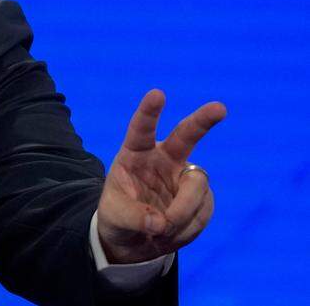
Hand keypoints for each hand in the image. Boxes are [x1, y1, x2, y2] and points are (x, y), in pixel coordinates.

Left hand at [97, 89, 226, 263]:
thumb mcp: (114, 217)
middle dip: (203, 121)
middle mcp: (164, 159)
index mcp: (136, 154)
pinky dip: (187, 228)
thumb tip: (160, 222)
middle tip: (220, 108)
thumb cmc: (118, 217)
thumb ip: (133, 217)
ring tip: (160, 230)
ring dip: (181, 213)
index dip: (149, 112)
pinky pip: (203, 212)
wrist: (135, 241)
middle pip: (186, 136)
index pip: (142, 130)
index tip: (157, 94)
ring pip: (196, 188)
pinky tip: (172, 233)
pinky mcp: (202, 198)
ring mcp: (185, 177)